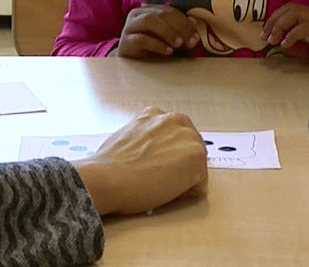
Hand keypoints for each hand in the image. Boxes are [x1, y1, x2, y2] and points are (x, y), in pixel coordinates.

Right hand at [73, 107, 207, 214]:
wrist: (108, 178)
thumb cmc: (109, 165)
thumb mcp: (126, 136)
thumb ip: (143, 137)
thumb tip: (147, 153)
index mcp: (155, 114)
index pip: (173, 138)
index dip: (164, 157)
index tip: (154, 166)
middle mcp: (175, 120)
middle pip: (188, 150)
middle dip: (178, 165)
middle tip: (156, 177)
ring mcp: (188, 138)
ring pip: (195, 167)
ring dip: (182, 178)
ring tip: (158, 184)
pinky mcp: (197, 158)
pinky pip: (199, 186)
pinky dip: (185, 194)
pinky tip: (164, 191)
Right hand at [117, 4, 202, 58]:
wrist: (129, 64)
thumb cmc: (150, 49)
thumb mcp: (167, 39)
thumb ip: (180, 30)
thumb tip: (194, 21)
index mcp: (148, 10)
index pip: (169, 10)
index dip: (185, 21)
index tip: (196, 36)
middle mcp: (137, 15)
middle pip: (161, 13)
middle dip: (179, 26)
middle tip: (190, 41)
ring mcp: (129, 27)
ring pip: (149, 21)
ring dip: (168, 31)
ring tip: (179, 44)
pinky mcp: (125, 42)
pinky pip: (141, 39)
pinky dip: (157, 44)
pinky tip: (168, 51)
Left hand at [259, 3, 308, 72]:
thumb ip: (302, 48)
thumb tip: (283, 46)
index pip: (291, 9)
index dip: (276, 19)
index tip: (266, 34)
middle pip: (290, 7)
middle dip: (273, 20)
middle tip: (264, 36)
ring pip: (295, 13)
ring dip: (280, 26)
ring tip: (272, 40)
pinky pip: (306, 27)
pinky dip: (292, 34)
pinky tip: (286, 44)